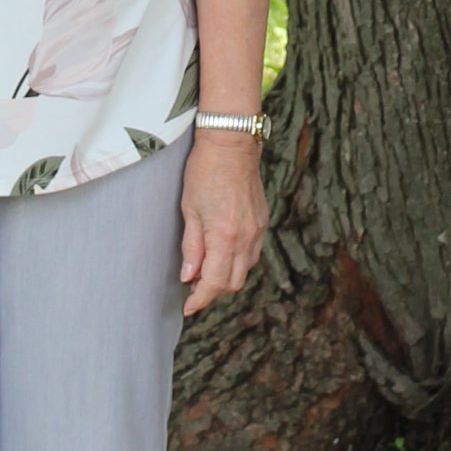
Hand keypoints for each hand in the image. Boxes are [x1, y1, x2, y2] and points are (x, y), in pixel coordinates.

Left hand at [179, 131, 268, 316]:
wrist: (231, 143)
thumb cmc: (204, 172)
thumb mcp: (189, 210)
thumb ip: (191, 247)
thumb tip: (188, 276)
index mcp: (224, 236)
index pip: (214, 282)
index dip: (200, 300)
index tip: (188, 307)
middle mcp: (246, 237)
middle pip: (233, 283)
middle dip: (213, 292)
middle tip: (193, 287)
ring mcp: (258, 230)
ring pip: (245, 270)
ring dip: (225, 277)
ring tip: (205, 270)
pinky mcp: (262, 221)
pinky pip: (252, 254)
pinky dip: (237, 262)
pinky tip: (222, 253)